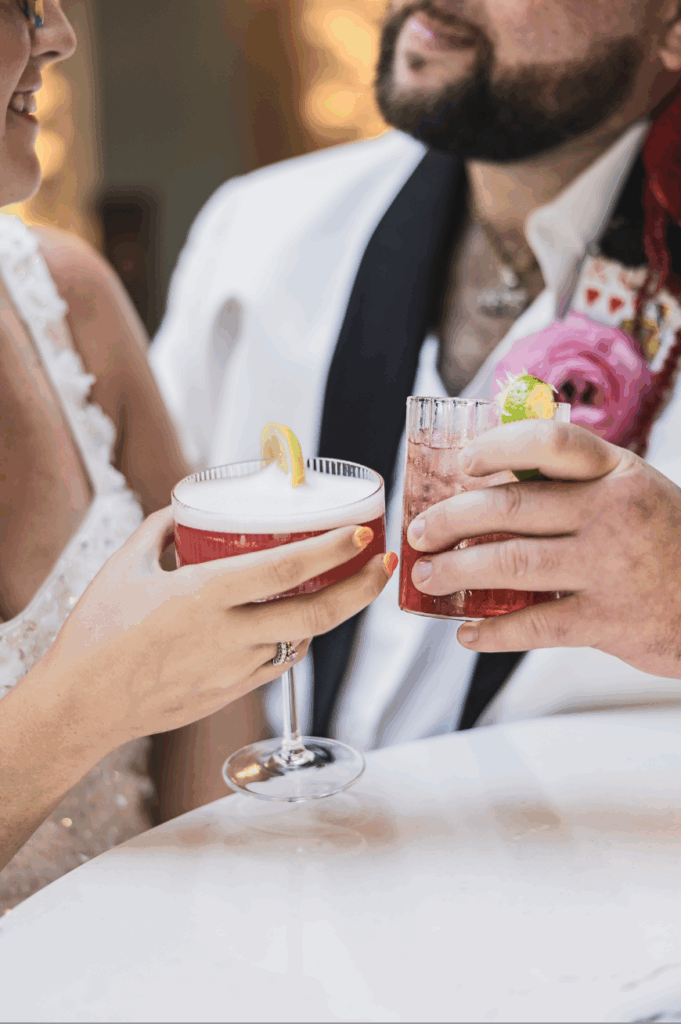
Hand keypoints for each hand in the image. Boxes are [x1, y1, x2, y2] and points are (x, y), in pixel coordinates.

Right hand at [37, 507, 393, 751]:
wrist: (81, 705)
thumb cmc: (97, 632)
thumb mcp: (126, 566)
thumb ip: (161, 531)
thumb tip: (184, 509)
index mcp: (203, 596)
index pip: (284, 571)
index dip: (330, 552)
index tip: (361, 535)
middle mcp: (227, 635)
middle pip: (315, 615)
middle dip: (359, 589)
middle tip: (382, 564)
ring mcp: (234, 670)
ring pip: (301, 640)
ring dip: (329, 614)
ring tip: (344, 587)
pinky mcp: (231, 694)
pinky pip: (278, 664)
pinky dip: (295, 640)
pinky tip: (296, 624)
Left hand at [406, 420, 680, 677]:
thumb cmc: (666, 542)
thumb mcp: (634, 492)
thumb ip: (578, 483)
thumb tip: (493, 480)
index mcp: (617, 472)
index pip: (549, 443)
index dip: (497, 446)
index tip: (462, 463)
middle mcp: (612, 513)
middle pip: (512, 505)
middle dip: (451, 519)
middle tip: (421, 532)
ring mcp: (610, 567)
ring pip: (511, 561)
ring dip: (456, 570)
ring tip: (426, 576)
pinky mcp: (607, 620)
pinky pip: (533, 625)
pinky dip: (492, 633)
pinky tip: (467, 634)